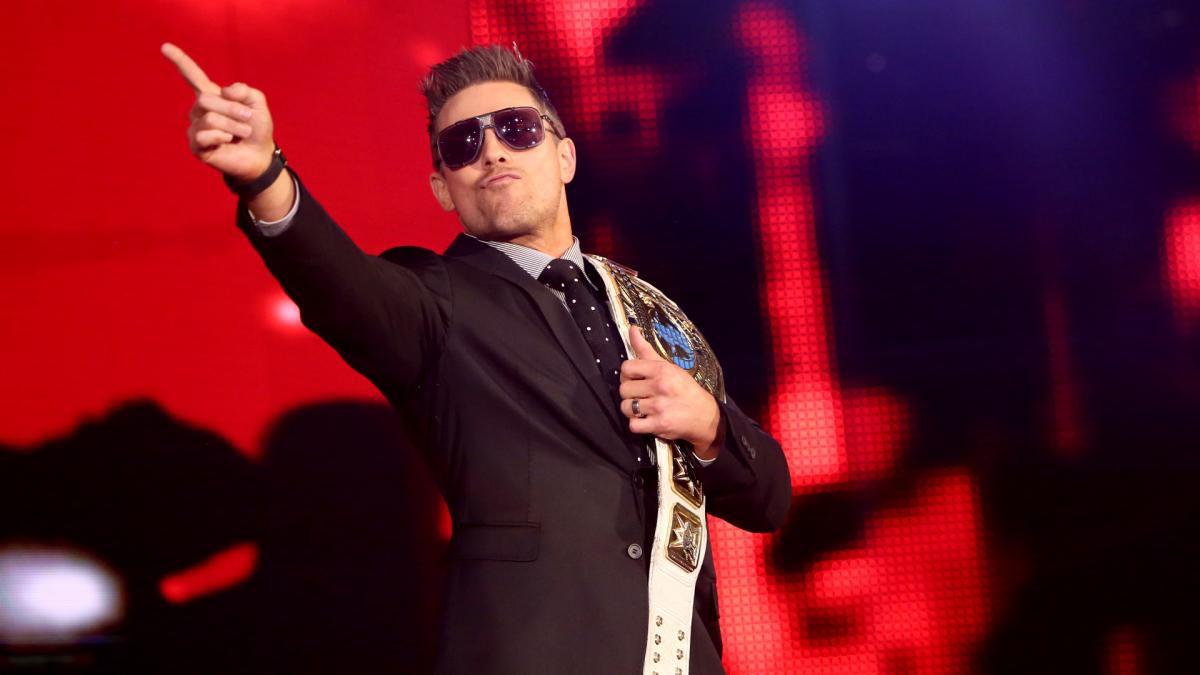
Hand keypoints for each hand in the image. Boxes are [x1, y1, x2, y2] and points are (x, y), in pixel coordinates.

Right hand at [161, 43, 275, 181]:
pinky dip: (222, 137)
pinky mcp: (196, 146)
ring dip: (232, 125)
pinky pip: (204, 136)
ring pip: (209, 118)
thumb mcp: (257, 103)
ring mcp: (196, 127)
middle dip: (231, 109)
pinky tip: (227, 142)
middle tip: (247, 119)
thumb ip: (244, 90)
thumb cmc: (256, 127)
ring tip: (241, 133)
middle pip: (205, 99)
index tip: (164, 46)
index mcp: (213, 95)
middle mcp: (200, 109)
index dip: (179, 61)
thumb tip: (223, 92)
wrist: (260, 154)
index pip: (193, 75)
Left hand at [619, 325, 722, 457]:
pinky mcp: (659, 425)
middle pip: (623, 389)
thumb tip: (631, 328)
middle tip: (641, 395)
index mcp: (661, 370)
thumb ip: (646, 349)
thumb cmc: (684, 388)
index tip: (636, 379)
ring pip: (626, 407)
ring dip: (631, 410)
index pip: (626, 368)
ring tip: (642, 408)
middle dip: (629, 393)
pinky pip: (633, 425)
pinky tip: (646, 420)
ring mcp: (659, 406)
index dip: (627, 375)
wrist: (704, 415)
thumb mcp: (668, 366)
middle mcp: (660, 386)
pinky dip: (637, 424)